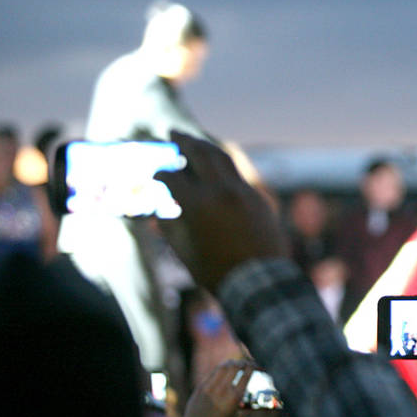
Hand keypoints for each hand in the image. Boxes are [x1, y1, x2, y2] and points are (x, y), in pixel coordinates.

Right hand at [154, 132, 287, 291]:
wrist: (260, 283)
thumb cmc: (216, 272)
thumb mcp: (184, 250)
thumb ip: (170, 224)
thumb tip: (162, 208)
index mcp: (199, 203)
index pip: (173, 176)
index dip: (161, 174)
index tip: (156, 174)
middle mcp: (222, 191)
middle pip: (200, 153)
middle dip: (184, 141)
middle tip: (173, 133)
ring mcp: (244, 191)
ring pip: (224, 158)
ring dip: (207, 146)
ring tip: (195, 142)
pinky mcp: (259, 197)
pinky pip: (239, 174)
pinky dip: (224, 165)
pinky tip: (216, 165)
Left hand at [184, 359, 253, 416]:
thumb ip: (244, 412)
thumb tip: (250, 407)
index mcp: (235, 397)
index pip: (246, 375)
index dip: (252, 367)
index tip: (255, 366)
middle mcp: (223, 389)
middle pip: (235, 366)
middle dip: (242, 362)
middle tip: (246, 363)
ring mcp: (210, 387)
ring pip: (223, 366)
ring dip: (231, 363)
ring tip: (235, 364)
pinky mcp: (201, 387)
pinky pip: (212, 373)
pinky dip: (220, 370)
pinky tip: (223, 371)